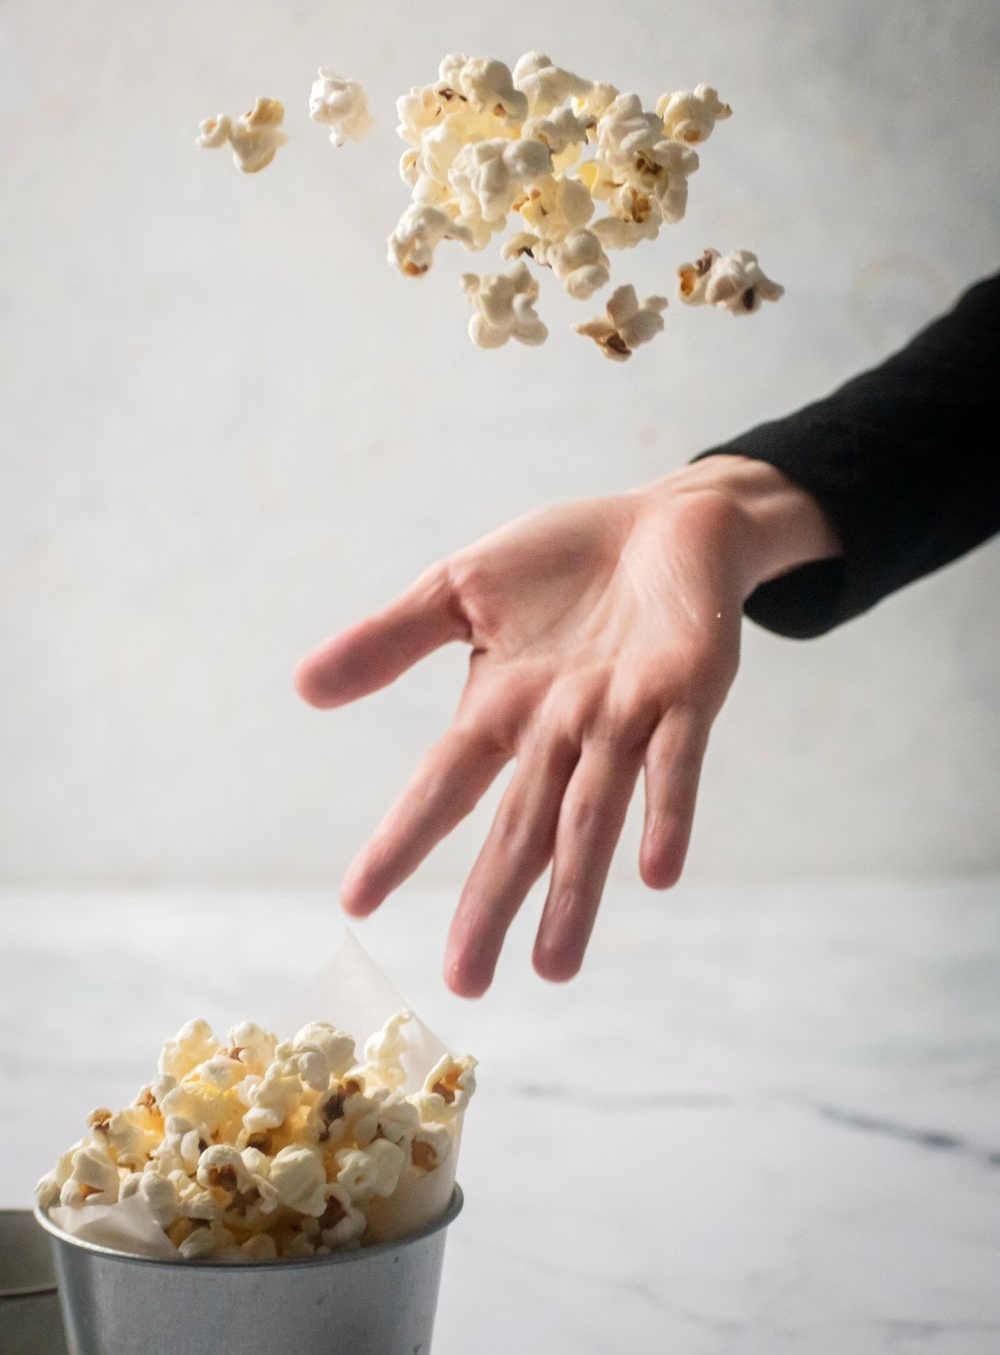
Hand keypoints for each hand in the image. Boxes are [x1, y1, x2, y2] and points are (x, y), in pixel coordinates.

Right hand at [295, 457, 839, 994]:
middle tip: (464, 983)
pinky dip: (665, 812)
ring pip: (594, 813)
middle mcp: (560, 729)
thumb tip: (302, 688)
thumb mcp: (460, 588)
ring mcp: (624, 716)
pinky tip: (656, 873)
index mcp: (503, 709)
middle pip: (521, 825)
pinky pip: (675, 759)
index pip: (443, 784)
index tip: (357, 903)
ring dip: (576, 889)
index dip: (402, 839)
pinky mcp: (687, 690)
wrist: (666, 519)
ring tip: (553, 966)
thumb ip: (391, 638)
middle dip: (493, 901)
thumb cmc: (563, 561)